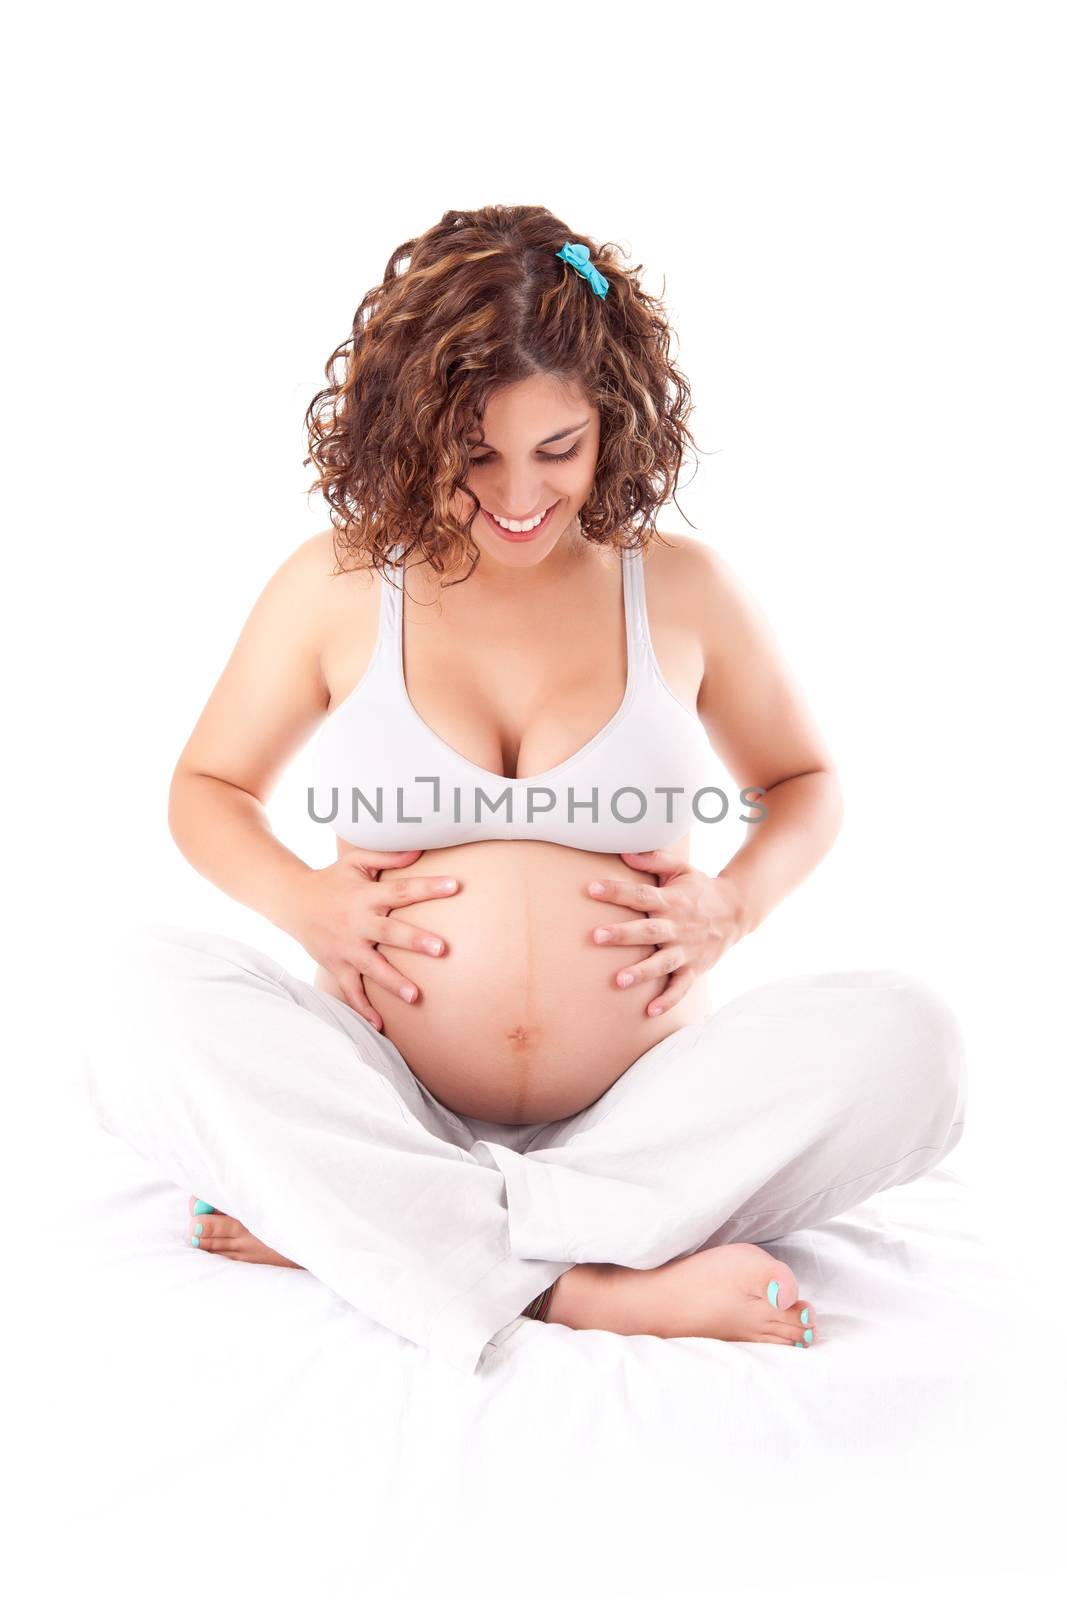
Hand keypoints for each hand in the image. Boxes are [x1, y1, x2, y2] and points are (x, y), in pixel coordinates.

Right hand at [288, 848, 460, 1031]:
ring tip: (415, 996)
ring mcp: (347, 947)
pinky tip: (380, 1026)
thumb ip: (387, 857)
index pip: (402, 890)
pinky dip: (363, 1009)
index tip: (455, 886)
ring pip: (373, 967)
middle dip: (415, 940)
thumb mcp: (355, 862)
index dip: (428, 888)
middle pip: (390, 932)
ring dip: (393, 982)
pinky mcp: (337, 965)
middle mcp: (358, 923)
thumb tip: (420, 850)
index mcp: (367, 896)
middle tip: (442, 949)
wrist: (292, 901)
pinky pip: (351, 990)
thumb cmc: (331, 879)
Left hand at [586, 850, 747, 1017]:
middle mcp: (677, 926)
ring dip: (641, 972)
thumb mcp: (681, 869)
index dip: (617, 891)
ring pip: (662, 962)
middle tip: (597, 936)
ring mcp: (686, 950)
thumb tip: (624, 852)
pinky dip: (668, 1000)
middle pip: (648, 930)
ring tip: (619, 980)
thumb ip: (654, 859)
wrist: (737, 911)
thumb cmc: (699, 889)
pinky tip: (650, 1012)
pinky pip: (681, 987)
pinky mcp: (694, 968)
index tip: (593, 888)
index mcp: (671, 900)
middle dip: (623, 934)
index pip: (641, 895)